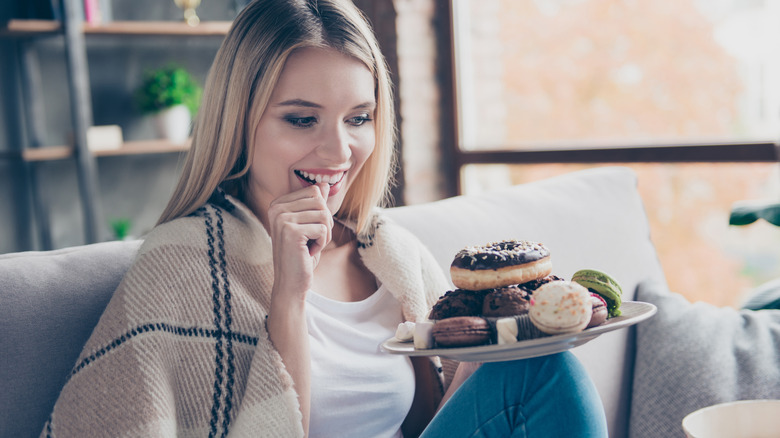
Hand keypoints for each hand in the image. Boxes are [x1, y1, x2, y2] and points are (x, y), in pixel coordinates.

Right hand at [266, 183, 332, 301]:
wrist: (291, 282)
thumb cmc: (302, 254)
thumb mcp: (311, 225)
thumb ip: (315, 205)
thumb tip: (324, 184)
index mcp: (278, 203)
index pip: (315, 191)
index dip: (320, 212)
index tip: (308, 230)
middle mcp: (276, 208)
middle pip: (321, 201)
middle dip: (324, 223)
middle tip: (311, 239)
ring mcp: (282, 219)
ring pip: (324, 214)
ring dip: (324, 234)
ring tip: (309, 246)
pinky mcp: (291, 232)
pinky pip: (324, 229)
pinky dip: (322, 243)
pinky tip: (307, 252)